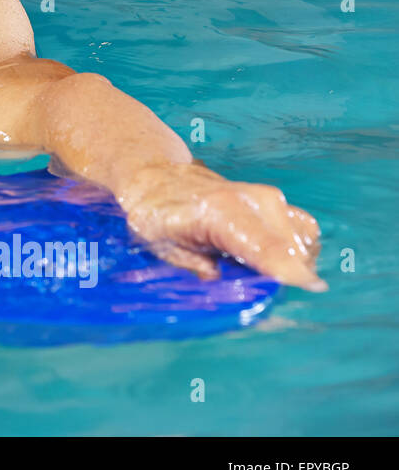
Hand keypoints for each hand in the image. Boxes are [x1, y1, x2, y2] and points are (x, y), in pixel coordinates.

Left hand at [117, 162, 324, 289]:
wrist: (157, 179)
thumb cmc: (157, 216)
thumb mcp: (169, 250)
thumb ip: (202, 271)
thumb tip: (234, 290)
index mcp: (222, 212)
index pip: (267, 247)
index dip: (290, 271)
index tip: (311, 288)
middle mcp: (254, 201)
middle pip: (292, 250)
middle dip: (283, 277)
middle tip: (252, 286)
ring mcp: (270, 199)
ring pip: (304, 242)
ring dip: (291, 264)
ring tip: (254, 270)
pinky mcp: (277, 201)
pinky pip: (303, 231)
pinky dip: (295, 250)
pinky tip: (268, 259)